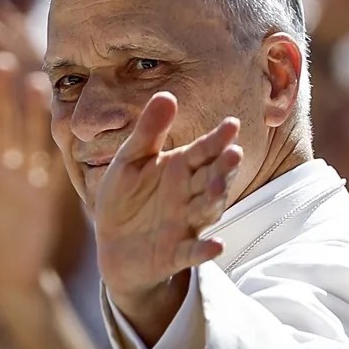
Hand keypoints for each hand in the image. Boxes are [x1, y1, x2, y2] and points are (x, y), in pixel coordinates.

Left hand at [94, 92, 241, 345]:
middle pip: (211, 177)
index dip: (216, 139)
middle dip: (222, 166)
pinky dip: (204, 250)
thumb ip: (147, 132)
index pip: (202, 151)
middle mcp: (189, 195)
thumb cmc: (125, 198)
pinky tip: (216, 246)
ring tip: (218, 184)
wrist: (114, 247)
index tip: (231, 124)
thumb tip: (167, 94)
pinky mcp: (176, 253)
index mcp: (180, 169)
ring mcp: (185, 224)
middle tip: (234, 152)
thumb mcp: (131, 161)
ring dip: (215, 198)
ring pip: (206, 210)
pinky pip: (193, 252)